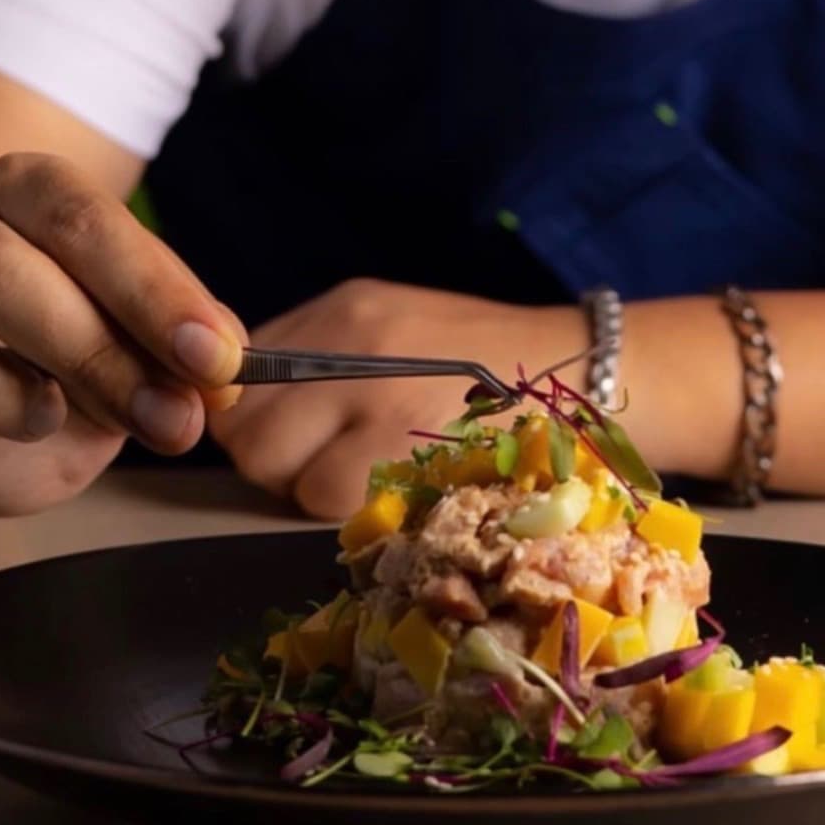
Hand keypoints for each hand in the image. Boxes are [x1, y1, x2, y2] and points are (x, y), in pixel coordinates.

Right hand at [0, 152, 246, 512]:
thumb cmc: (73, 353)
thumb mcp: (141, 340)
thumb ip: (180, 347)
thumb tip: (219, 373)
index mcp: (29, 193)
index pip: (83, 221)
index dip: (152, 293)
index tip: (216, 358)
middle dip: (94, 354)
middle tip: (168, 420)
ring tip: (49, 418)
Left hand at [210, 280, 584, 518]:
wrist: (581, 382)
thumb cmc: (487, 372)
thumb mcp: (396, 330)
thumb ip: (321, 360)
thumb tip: (247, 409)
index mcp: (343, 311)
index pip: (243, 371)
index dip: (251, 415)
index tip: (284, 436)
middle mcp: (348, 341)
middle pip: (246, 423)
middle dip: (270, 458)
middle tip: (320, 466)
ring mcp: (373, 395)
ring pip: (273, 467)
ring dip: (299, 489)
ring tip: (357, 482)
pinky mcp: (400, 450)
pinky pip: (323, 498)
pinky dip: (340, 512)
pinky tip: (384, 499)